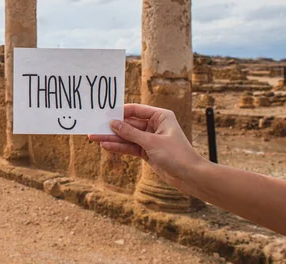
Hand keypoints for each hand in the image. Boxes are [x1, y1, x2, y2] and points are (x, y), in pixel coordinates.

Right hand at [88, 104, 205, 193]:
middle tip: (95, 127)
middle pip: (129, 124)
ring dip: (112, 138)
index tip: (104, 113)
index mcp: (160, 116)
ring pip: (127, 137)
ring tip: (95, 137)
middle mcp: (154, 125)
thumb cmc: (177, 155)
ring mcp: (150, 139)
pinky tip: (106, 146)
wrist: (190, 176)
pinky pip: (130, 147)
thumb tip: (113, 123)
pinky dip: (119, 147)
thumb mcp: (151, 142)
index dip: (120, 112)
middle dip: (113, 127)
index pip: (135, 110)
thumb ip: (130, 133)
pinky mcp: (147, 151)